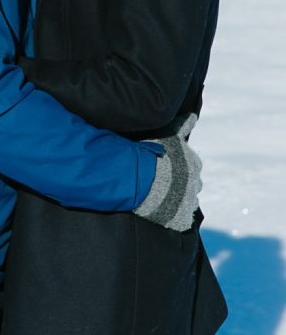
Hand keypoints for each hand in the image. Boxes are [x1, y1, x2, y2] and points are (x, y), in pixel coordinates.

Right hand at [134, 113, 201, 230]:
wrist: (139, 177)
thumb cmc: (151, 152)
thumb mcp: (169, 133)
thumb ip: (183, 124)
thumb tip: (194, 115)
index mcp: (194, 162)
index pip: (193, 164)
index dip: (182, 165)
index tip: (171, 167)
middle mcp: (195, 181)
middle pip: (192, 182)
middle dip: (183, 182)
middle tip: (165, 182)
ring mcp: (189, 201)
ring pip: (188, 200)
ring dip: (180, 198)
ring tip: (163, 197)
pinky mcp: (181, 218)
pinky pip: (182, 219)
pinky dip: (175, 216)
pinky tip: (165, 212)